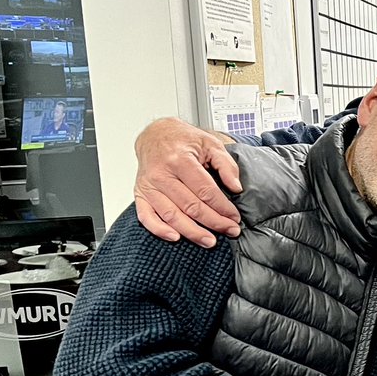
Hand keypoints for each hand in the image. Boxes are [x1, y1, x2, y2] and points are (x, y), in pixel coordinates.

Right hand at [133, 118, 243, 247]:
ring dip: (192, 232)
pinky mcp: (140, 194)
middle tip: (231, 231)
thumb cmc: (183, 141)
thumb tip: (236, 187)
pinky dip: (159, 230)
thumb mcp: (211, 144)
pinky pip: (146, 217)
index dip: (222, 207)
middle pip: (191, 206)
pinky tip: (176, 237)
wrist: (155, 135)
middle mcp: (162, 174)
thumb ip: (226, 165)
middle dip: (214, 222)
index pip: (205, 191)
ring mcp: (149, 186)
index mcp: (180, 160)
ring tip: (210, 241)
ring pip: (171, 215)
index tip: (235, 217)